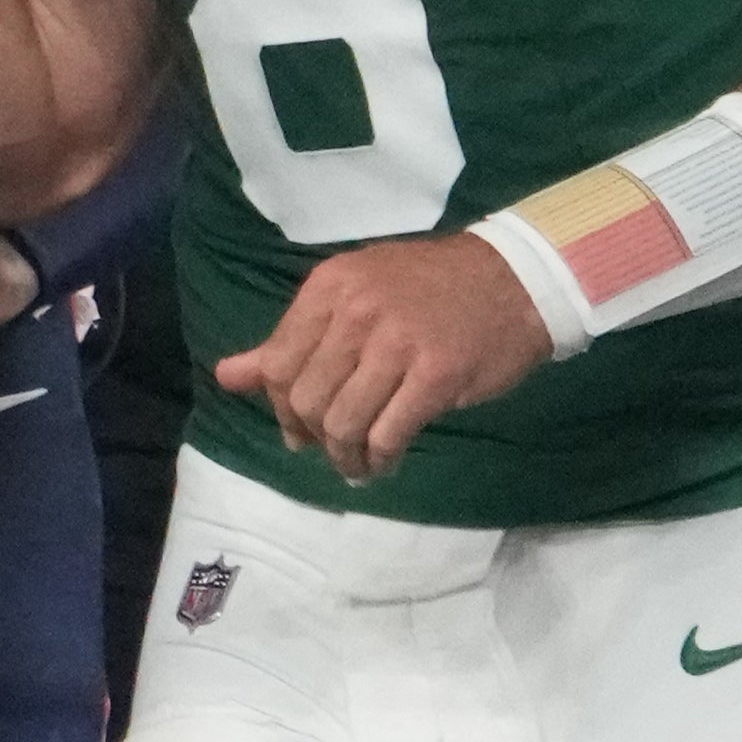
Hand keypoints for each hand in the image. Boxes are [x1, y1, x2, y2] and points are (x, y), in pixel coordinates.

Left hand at [211, 233, 552, 485]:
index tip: (299, 427)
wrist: (514, 278)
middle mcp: (357, 311)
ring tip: (358, 463)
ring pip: (343, 423)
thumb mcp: (354, 295)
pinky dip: (379, 459)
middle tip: (333, 449)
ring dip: (346, 457)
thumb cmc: (429, 289)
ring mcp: (398, 342)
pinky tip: (384, 461)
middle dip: (313, 437)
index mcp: (330, 288)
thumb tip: (227, 377)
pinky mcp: (436, 375)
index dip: (282, 407)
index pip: (278, 364)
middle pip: (307, 399)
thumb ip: (292, 339)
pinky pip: (388, 434)